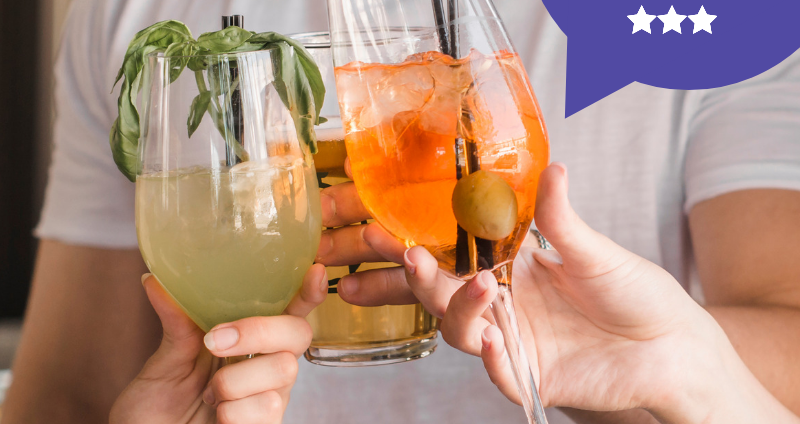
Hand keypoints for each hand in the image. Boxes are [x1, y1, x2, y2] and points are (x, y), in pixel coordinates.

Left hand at [109, 264, 326, 423]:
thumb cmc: (156, 409)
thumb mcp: (164, 363)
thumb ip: (176, 324)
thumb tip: (154, 280)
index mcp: (249, 342)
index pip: (289, 312)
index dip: (307, 293)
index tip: (314, 271)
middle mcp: (267, 366)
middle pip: (298, 334)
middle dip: (258, 331)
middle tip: (215, 341)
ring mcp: (271, 398)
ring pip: (282, 371)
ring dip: (234, 382)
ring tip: (209, 395)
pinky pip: (267, 408)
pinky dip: (233, 412)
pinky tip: (218, 417)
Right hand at [330, 162, 784, 422]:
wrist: (675, 345)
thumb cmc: (637, 294)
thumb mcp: (595, 251)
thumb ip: (561, 220)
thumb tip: (552, 168)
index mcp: (514, 270)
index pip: (456, 257)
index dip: (424, 245)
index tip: (395, 227)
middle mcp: (506, 306)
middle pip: (444, 295)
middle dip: (419, 278)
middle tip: (408, 254)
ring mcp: (515, 342)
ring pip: (463, 331)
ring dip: (460, 309)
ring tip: (481, 287)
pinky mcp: (533, 376)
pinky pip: (500, 373)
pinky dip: (491, 360)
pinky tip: (493, 340)